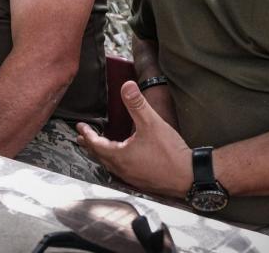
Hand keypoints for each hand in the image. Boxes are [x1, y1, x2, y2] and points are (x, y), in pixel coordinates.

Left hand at [76, 80, 192, 197]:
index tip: (80, 127)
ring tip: (98, 148)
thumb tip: (126, 86)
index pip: (96, 144)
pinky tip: (121, 160)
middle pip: (99, 156)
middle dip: (89, 145)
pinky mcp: (141, 181)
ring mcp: (131, 177)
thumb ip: (137, 104)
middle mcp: (122, 169)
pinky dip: (114, 162)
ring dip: (100, 155)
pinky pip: (120, 171)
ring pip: (109, 165)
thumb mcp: (152, 123)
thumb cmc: (170, 152)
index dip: (87, 134)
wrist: (189, 176)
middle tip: (81, 138)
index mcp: (119, 156)